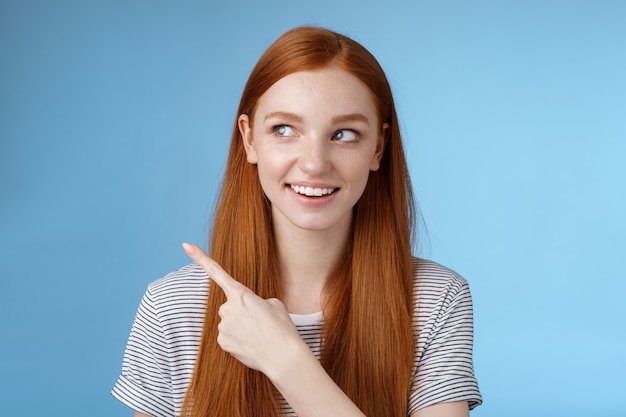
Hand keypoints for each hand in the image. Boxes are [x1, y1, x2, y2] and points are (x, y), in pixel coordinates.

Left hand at [182, 243, 303, 375]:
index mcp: (241, 294)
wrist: (283, 356)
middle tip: (260, 322)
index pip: (217, 272)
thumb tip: (244, 312)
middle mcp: (227, 308)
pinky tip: (251, 344)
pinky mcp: (222, 342)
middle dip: (242, 312)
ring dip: (241, 326)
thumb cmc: (282, 328)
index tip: (185, 245)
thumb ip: (255, 301)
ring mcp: (223, 326)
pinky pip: (228, 336)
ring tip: (259, 334)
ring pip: (229, 322)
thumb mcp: (274, 304)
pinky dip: (238, 339)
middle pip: (230, 305)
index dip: (200, 257)